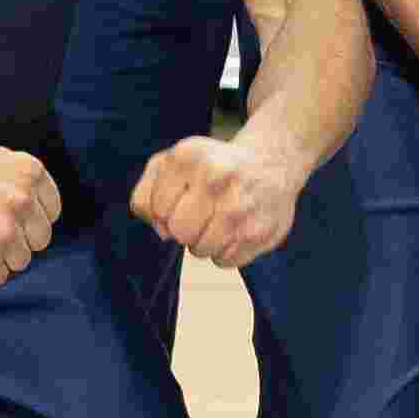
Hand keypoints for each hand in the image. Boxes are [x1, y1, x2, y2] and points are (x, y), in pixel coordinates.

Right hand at [0, 143, 63, 289]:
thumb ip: (28, 181)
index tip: (6, 213)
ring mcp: (4, 231)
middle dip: (18, 238)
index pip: (51, 213)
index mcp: (29, 172)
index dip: (29, 218)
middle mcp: (21, 200)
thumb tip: (47, 211)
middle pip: (40, 240)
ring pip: (21, 261)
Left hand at [132, 128, 306, 267]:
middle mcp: (216, 178)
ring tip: (219, 220)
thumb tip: (161, 231)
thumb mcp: (172, 163)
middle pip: (178, 232)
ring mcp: (240, 207)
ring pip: (200, 250)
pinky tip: (236, 229)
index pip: (157, 209)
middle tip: (201, 213)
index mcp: (189, 156)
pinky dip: (226, 251)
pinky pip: (224, 261)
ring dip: (204, 241)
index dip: (165, 210)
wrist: (271, 163)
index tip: (183, 198)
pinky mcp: (258, 233)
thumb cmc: (212, 167)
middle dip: (184, 227)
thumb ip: (147, 194)